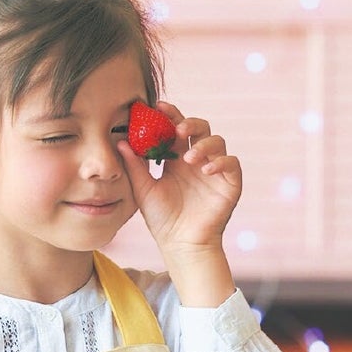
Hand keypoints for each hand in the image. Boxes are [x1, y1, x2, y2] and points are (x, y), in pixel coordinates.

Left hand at [118, 101, 242, 286]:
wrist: (180, 245)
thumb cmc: (162, 219)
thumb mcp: (143, 190)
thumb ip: (134, 166)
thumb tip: (119, 141)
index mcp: (177, 159)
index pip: (176, 129)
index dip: (170, 116)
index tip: (157, 107)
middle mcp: (197, 160)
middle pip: (200, 128)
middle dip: (190, 123)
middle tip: (178, 129)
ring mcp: (214, 170)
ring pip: (217, 141)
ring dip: (204, 144)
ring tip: (189, 158)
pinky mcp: (229, 183)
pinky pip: (231, 163)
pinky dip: (220, 161)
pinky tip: (205, 169)